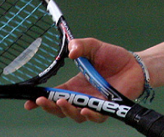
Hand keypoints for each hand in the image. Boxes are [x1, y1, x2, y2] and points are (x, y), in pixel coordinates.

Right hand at [23, 37, 146, 122]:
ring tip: (62, 102)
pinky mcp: (107, 109)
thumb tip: (70, 50)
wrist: (135, 64)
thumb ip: (81, 46)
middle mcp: (82, 97)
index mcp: (75, 85)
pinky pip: (96, 117)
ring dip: (67, 111)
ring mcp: (94, 104)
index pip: (54, 95)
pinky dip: (89, 115)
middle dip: (49, 107)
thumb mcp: (93, 47)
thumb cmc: (113, 57)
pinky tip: (85, 109)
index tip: (28, 102)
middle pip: (60, 109)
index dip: (41, 99)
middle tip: (41, 100)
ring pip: (76, 115)